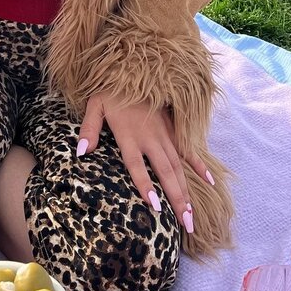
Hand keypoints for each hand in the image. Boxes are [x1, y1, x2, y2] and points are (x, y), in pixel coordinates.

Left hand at [78, 92, 213, 233]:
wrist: (132, 68)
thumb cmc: (110, 90)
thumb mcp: (94, 106)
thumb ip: (89, 129)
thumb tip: (82, 153)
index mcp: (129, 134)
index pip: (137, 165)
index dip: (146, 185)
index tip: (156, 208)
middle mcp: (150, 136)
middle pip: (164, 171)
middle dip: (176, 198)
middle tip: (186, 223)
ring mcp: (164, 132)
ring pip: (177, 165)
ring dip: (186, 189)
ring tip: (192, 214)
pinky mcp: (172, 127)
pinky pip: (188, 148)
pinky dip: (198, 165)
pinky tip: (209, 182)